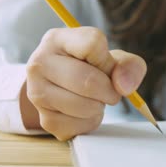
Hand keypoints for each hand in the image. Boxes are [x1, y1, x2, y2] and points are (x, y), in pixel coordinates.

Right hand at [22, 27, 146, 140]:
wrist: (60, 88)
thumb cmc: (89, 68)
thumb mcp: (112, 58)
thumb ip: (128, 66)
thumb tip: (124, 87)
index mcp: (57, 39)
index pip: (92, 44)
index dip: (109, 61)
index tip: (107, 67)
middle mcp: (40, 63)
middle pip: (88, 81)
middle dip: (109, 91)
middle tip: (110, 91)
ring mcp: (37, 92)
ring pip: (84, 106)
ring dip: (99, 107)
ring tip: (94, 99)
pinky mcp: (44, 119)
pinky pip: (79, 127)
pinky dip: (90, 123)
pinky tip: (83, 113)